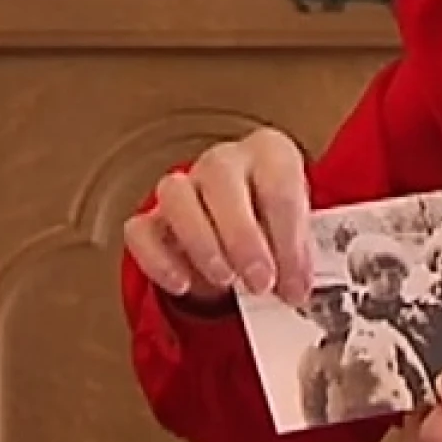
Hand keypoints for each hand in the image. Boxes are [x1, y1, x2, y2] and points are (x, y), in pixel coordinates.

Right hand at [121, 127, 314, 303]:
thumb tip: (296, 288)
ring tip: (226, 280)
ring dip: (201, 243)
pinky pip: (141, 231)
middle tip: (261, 281)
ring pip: (176, 196)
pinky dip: (158, 260)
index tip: (295, 281)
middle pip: (221, 178)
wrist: (248, 230)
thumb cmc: (277, 224)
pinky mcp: (153, 217)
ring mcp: (184, 185)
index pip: (278, 183)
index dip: (289, 237)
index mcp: (269, 153)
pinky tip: (182, 284)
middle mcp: (224, 162)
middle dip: (242, 237)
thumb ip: (297, 257)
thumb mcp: (300, 235)